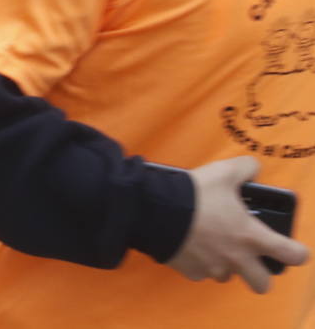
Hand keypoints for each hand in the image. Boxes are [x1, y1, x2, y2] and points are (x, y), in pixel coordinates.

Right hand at [166, 156, 307, 292]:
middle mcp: (236, 258)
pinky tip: (190, 245)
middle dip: (260, 274)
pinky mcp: (191, 272)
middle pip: (262, 284)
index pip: (291, 256)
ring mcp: (213, 268)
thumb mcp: (223, 172)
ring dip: (225, 264)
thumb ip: (245, 169)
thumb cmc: (194, 194)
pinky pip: (201, 272)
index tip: (292, 249)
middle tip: (249, 257)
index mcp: (251, 237)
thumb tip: (253, 169)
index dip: (297, 253)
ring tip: (212, 244)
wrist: (155, 212)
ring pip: (228, 276)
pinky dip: (199, 262)